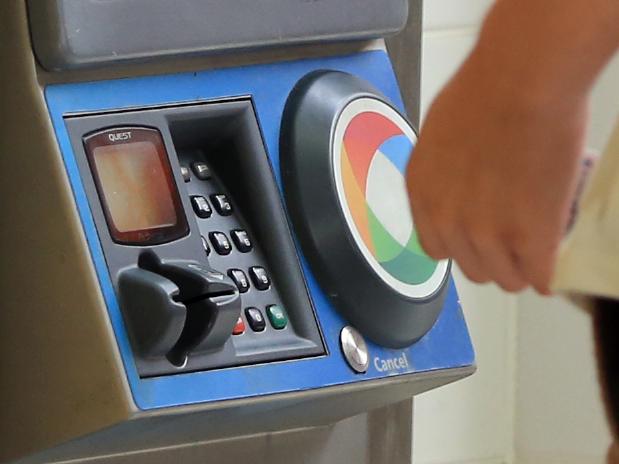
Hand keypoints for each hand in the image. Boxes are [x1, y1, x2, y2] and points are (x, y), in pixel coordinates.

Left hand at [406, 54, 588, 293]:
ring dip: (520, 267)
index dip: (461, 244)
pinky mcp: (528, 236)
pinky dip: (546, 273)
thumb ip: (444, 172)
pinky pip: (538, 277)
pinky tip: (553, 260)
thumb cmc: (482, 92)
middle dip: (492, 258)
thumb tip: (461, 183)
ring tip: (535, 250)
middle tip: (513, 241)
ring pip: (504, 278)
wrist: (519, 82)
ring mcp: (486, 233)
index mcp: (422, 196)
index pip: (436, 249)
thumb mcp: (439, 136)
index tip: (478, 237)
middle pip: (471, 268)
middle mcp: (446, 222)